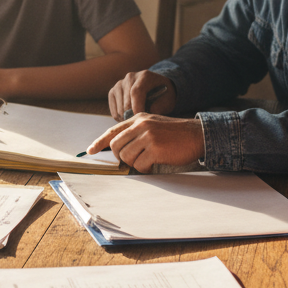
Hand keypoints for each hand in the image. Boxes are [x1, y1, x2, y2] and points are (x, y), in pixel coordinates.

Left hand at [85, 113, 204, 171]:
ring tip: (148, 161)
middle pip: (117, 146)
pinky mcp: (155, 148)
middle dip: (122, 157)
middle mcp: (141, 125)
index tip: (90, 150)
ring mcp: (148, 136)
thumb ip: (136, 132)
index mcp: (138, 118)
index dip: (100, 142)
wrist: (197, 134)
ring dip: (136, 164)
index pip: (113, 131)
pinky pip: (140, 165)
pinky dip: (145, 168)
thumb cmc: (175, 134)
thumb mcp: (152, 125)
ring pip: (127, 157)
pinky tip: (154, 164)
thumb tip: (119, 149)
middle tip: (136, 160)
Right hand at [108, 70, 174, 120]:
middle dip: (134, 117)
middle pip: (126, 103)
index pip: (136, 92)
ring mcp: (119, 84)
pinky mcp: (112, 92)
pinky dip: (121, 118)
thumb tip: (142, 116)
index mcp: (145, 76)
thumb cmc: (163, 96)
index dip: (137, 108)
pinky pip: (114, 112)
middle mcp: (130, 77)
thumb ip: (157, 108)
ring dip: (128, 119)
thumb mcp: (167, 102)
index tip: (141, 120)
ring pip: (120, 110)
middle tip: (142, 122)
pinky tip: (131, 117)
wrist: (156, 89)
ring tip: (138, 119)